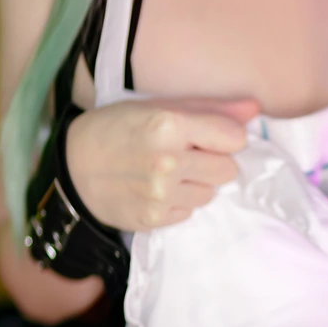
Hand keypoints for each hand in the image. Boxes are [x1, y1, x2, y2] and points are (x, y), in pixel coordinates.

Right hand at [65, 97, 258, 231]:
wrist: (72, 168)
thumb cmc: (116, 128)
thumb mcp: (157, 107)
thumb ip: (210, 109)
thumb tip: (255, 109)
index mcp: (170, 125)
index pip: (234, 139)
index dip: (221, 136)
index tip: (202, 135)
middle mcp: (168, 162)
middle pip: (227, 169)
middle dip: (211, 161)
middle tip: (183, 154)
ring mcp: (161, 195)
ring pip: (210, 193)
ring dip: (195, 183)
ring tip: (166, 172)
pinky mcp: (154, 219)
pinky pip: (189, 212)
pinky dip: (178, 202)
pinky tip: (154, 190)